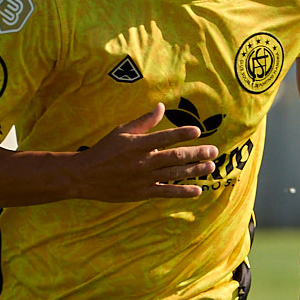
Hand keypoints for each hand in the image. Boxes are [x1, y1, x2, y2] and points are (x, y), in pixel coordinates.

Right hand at [68, 105, 218, 200]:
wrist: (85, 176)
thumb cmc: (105, 150)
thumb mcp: (122, 131)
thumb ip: (144, 121)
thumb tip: (161, 107)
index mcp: (138, 144)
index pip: (165, 137)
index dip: (182, 134)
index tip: (198, 131)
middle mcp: (144, 161)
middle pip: (175, 157)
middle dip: (197, 153)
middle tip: (214, 151)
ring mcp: (144, 178)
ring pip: (175, 174)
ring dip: (195, 171)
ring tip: (211, 167)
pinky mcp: (143, 192)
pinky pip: (167, 192)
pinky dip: (183, 191)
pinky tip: (198, 190)